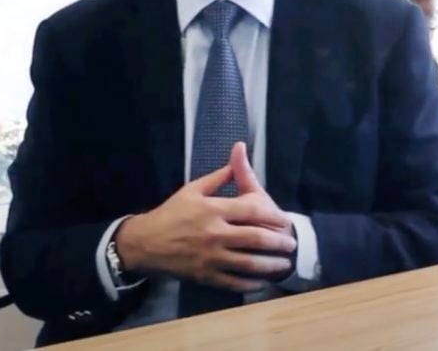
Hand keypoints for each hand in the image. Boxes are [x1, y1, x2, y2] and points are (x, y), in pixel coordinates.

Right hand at [115, 159, 296, 292]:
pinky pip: (234, 282)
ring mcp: (211, 257)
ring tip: (284, 264)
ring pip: (249, 263)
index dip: (273, 215)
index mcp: (213, 209)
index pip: (252, 211)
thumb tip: (239, 153)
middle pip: (256, 238)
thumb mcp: (193, 189)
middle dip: (278, 243)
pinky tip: (263, 282)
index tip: (285, 220)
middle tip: (291, 244)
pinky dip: (252, 284)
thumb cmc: (171, 213)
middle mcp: (215, 234)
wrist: (146, 243)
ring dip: (271, 265)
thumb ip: (219, 176)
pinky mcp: (206, 276)